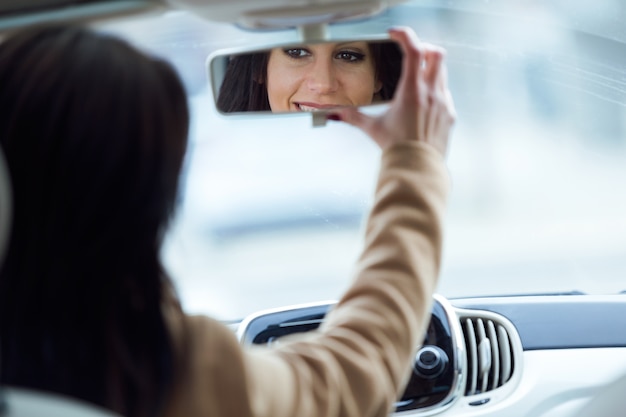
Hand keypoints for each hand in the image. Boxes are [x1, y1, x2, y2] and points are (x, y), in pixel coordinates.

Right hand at [328, 27, 455, 155]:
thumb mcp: (373, 129)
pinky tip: (424, 102)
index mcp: (412, 91)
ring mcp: (443, 103)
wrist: (418, 168)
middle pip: (435, 54)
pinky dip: (436, 90)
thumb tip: (335, 113)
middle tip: (410, 54)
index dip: (405, 36)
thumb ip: (353, 117)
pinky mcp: (449, 115)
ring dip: (430, 69)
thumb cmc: (398, 149)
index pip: (414, 50)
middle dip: (423, 49)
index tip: (395, 34)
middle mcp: (431, 93)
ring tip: (416, 78)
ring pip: (442, 72)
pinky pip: (445, 93)